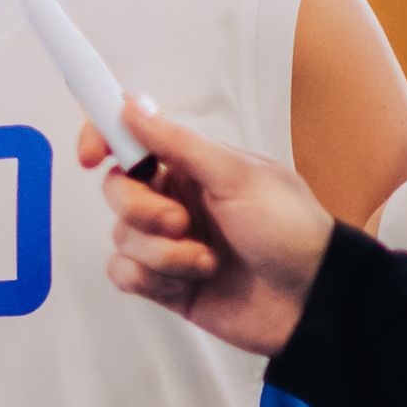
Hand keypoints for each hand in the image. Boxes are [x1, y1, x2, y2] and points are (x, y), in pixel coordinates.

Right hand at [99, 99, 335, 360]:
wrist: (314, 300)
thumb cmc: (291, 229)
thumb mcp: (240, 177)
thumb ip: (179, 143)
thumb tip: (130, 107)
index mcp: (192, 165)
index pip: (129, 137)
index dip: (101, 137)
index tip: (92, 155)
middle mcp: (174, 199)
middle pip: (116, 190)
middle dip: (141, 209)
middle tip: (181, 222)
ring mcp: (169, 242)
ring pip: (122, 236)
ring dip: (162, 252)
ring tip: (206, 261)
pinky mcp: (165, 282)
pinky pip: (124, 273)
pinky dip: (150, 277)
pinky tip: (188, 280)